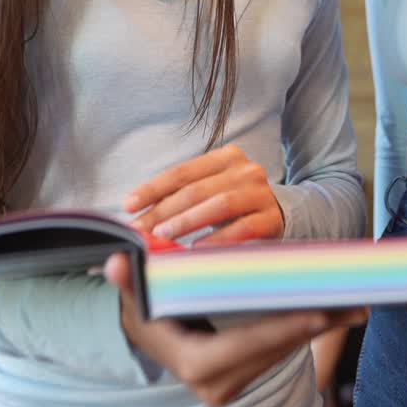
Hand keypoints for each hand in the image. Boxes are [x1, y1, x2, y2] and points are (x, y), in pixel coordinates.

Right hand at [105, 253, 366, 406]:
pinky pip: (280, 351)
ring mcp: (234, 383)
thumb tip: (117, 262)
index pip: (248, 345)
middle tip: (356, 303)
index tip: (319, 311)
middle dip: (315, 326)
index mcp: (197, 365)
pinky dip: (306, 330)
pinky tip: (336, 311)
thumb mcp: (137, 296)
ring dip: (319, 328)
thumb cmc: (144, 311)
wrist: (147, 337)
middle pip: (275, 349)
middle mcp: (219, 384)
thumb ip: (129, 282)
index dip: (284, 328)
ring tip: (355, 303)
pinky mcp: (246, 375)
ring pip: (283, 352)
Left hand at [124, 145, 284, 244]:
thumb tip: (138, 216)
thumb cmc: (232, 205)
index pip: (182, 172)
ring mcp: (260, 192)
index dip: (153, 188)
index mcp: (225, 157)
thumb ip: (180, 199)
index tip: (127, 206)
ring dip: (187, 221)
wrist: (278, 214)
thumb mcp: (209, 192)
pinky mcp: (271, 217)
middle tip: (141, 229)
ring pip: (219, 204)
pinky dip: (217, 239)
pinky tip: (197, 249)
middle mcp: (245, 169)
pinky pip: (241, 228)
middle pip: (196, 189)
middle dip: (164, 210)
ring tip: (163, 236)